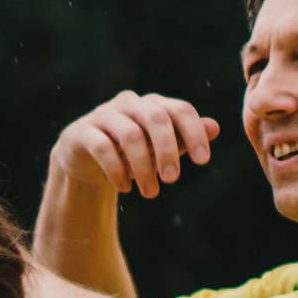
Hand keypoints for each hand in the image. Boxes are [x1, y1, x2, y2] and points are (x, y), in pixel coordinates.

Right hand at [50, 91, 220, 200]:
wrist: (86, 160)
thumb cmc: (132, 152)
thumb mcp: (161, 148)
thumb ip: (185, 137)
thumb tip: (215, 127)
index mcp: (153, 104)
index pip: (180, 110)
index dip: (194, 133)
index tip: (203, 161)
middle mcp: (130, 103)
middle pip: (156, 118)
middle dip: (168, 150)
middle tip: (173, 180)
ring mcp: (104, 115)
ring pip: (130, 135)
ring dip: (143, 167)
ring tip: (151, 193)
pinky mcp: (82, 132)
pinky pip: (102, 147)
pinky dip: (116, 170)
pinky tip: (125, 189)